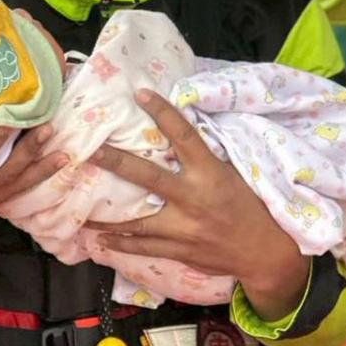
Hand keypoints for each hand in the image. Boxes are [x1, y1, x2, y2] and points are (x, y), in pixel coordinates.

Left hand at [86, 89, 309, 319]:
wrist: (268, 252)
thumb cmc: (253, 205)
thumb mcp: (236, 172)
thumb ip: (208, 156)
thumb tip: (183, 128)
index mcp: (210, 172)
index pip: (183, 135)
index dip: (162, 112)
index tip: (141, 93)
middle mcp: (193, 198)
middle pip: (147, 177)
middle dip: (116, 163)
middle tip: (89, 152)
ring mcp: (184, 228)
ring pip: (137, 221)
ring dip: (106, 217)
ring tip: (78, 212)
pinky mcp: (180, 250)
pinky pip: (144, 248)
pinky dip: (120, 245)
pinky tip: (99, 242)